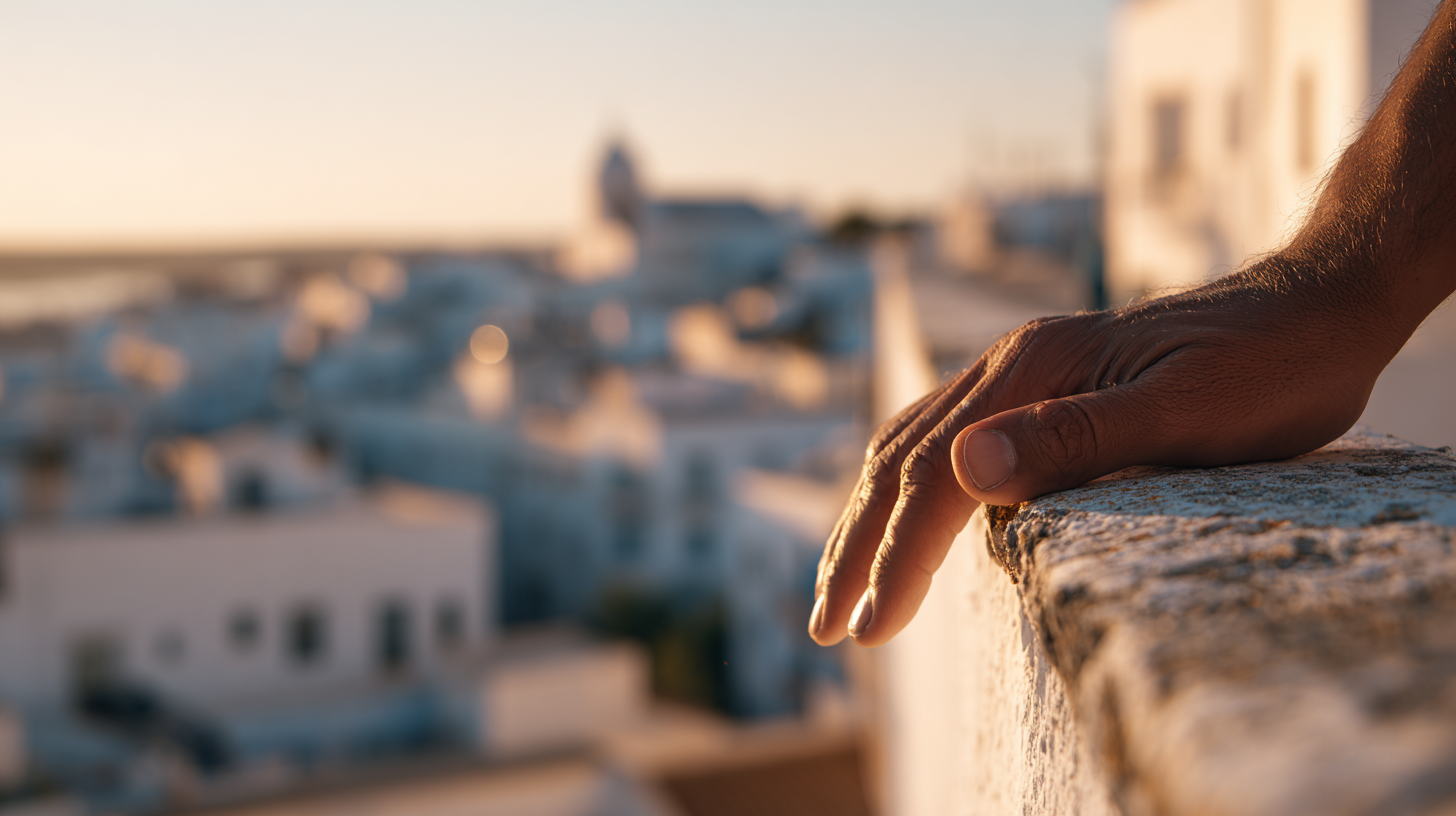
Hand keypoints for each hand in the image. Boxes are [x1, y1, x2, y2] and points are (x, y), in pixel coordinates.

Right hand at [808, 263, 1412, 647]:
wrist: (1315, 304)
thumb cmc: (1269, 367)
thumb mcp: (1186, 411)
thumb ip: (1075, 437)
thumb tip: (966, 468)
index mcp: (1032, 369)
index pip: (937, 479)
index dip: (896, 558)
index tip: (866, 628)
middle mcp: (1008, 365)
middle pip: (901, 461)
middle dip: (857, 548)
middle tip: (825, 627)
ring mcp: (1019, 371)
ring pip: (910, 446)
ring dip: (868, 520)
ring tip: (842, 584)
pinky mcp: (1039, 385)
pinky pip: (942, 436)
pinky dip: (906, 489)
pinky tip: (906, 518)